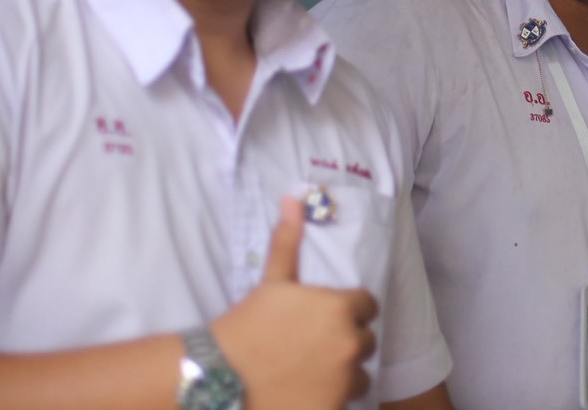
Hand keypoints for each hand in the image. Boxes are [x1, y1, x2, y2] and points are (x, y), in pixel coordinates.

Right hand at [212, 196, 379, 409]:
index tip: (321, 320)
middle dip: (344, 342)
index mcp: (341, 308)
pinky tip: (305, 393)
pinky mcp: (333, 408)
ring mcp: (344, 380)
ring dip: (342, 375)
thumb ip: (289, 241)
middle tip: (310, 347)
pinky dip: (331, 399)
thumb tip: (294, 198)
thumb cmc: (247, 325)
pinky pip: (346, 402)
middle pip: (365, 341)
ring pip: (360, 375)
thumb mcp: (272, 281)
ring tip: (309, 373)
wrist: (220, 377)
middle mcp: (350, 343)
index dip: (347, 311)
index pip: (367, 306)